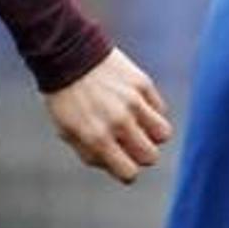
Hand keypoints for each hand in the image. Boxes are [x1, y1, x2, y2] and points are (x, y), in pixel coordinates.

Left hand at [45, 47, 171, 183]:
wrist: (67, 54)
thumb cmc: (65, 97)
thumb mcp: (67, 131)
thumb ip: (90, 154)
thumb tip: (117, 166)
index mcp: (97, 138)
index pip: (129, 173)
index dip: (126, 171)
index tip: (121, 161)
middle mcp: (118, 122)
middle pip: (150, 156)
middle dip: (141, 154)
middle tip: (129, 142)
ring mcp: (133, 102)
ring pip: (163, 134)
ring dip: (152, 134)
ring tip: (139, 125)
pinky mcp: (143, 84)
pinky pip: (160, 109)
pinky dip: (152, 112)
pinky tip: (136, 104)